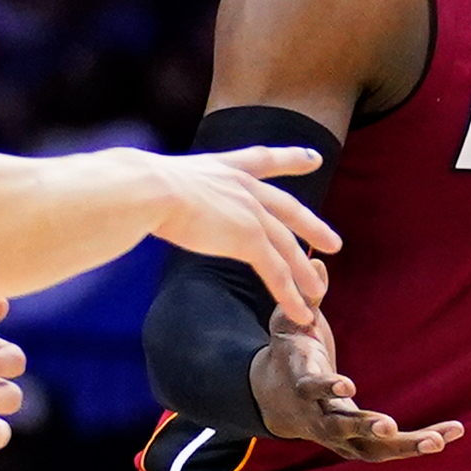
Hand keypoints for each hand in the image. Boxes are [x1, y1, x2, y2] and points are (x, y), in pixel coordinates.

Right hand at [146, 147, 339, 326]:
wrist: (145, 190)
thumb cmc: (136, 186)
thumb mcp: (158, 178)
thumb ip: (166, 190)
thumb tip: (139, 195)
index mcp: (222, 167)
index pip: (263, 159)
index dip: (290, 159)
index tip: (314, 158)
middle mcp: (242, 186)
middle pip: (288, 209)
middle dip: (313, 226)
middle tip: (334, 242)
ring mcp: (248, 211)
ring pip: (287, 247)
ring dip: (303, 275)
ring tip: (319, 294)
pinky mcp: (247, 237)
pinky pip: (276, 271)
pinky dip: (289, 294)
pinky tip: (301, 312)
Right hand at [252, 306, 462, 461]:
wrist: (275, 399)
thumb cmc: (290, 352)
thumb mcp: (290, 323)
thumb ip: (308, 299)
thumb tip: (320, 262)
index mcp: (300, 384)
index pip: (311, 389)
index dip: (327, 388)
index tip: (347, 385)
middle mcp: (317, 417)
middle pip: (340, 428)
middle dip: (364, 427)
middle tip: (389, 426)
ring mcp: (338, 437)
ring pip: (371, 449)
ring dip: (404, 446)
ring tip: (438, 440)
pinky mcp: (357, 445)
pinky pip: (390, 449)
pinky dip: (420, 442)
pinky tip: (453, 432)